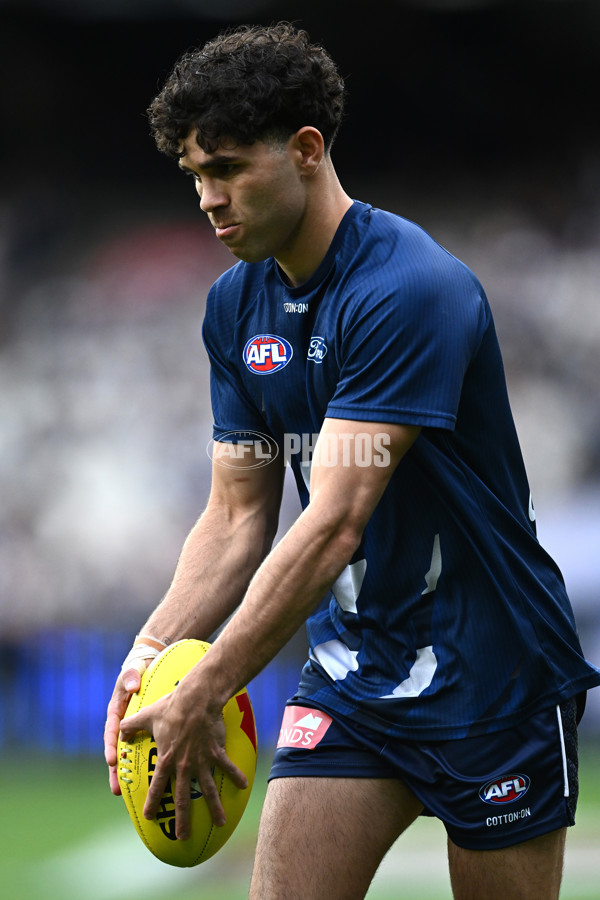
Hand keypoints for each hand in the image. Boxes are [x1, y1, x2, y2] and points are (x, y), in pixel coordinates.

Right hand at [103, 660, 147, 795]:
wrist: (143, 672)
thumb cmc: (135, 673)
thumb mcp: (131, 673)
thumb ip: (130, 677)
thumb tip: (132, 686)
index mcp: (116, 713)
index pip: (112, 732)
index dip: (111, 747)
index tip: (112, 760)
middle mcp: (121, 725)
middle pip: (117, 752)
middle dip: (116, 772)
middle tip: (116, 789)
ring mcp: (131, 732)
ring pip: (128, 756)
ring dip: (127, 775)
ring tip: (127, 794)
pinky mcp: (142, 734)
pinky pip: (142, 751)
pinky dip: (143, 765)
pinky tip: (150, 781)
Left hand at [118, 683, 247, 839]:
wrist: (196, 699)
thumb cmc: (170, 707)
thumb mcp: (146, 716)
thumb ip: (131, 726)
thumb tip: (120, 732)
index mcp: (166, 759)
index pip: (157, 787)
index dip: (152, 803)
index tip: (150, 817)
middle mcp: (184, 765)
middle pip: (182, 798)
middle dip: (182, 819)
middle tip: (183, 837)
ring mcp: (201, 760)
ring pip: (208, 790)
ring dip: (214, 808)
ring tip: (220, 823)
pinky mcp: (216, 751)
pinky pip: (227, 767)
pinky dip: (235, 776)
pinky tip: (243, 786)